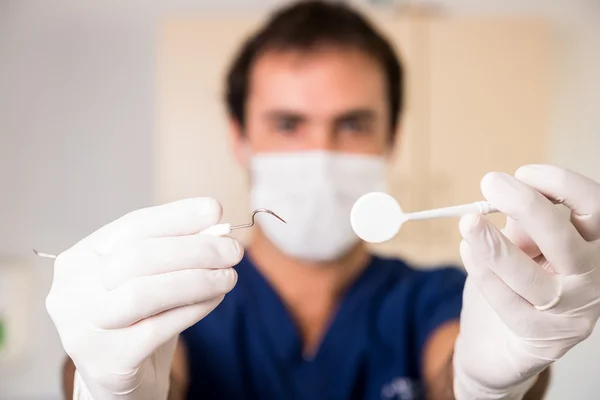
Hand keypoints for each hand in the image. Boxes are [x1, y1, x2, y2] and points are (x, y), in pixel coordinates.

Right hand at [46, 198, 242, 399]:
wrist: (121, 381)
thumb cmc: (137, 320)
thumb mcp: (151, 279)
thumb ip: (175, 251)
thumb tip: (215, 226)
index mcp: (79, 260)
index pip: (132, 226)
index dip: (176, 216)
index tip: (215, 209)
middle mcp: (71, 292)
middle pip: (139, 256)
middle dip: (195, 249)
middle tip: (233, 251)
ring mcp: (82, 329)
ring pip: (146, 292)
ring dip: (197, 279)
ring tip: (229, 276)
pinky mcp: (105, 361)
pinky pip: (159, 327)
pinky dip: (194, 308)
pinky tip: (215, 299)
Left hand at [453, 165, 599, 398]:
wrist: (502, 345)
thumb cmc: (516, 285)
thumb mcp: (524, 248)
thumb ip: (524, 227)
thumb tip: (509, 193)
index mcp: (593, 249)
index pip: (595, 209)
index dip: (562, 185)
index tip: (523, 171)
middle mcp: (591, 281)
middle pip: (565, 239)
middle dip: (526, 206)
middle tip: (490, 184)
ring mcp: (570, 315)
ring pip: (531, 276)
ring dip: (494, 244)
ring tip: (468, 222)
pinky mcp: (543, 341)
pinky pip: (506, 301)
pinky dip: (483, 273)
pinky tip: (467, 252)